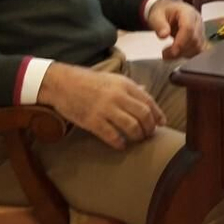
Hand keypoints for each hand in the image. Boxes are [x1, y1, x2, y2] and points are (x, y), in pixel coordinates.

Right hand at [38, 63, 165, 149]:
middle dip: (149, 128)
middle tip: (148, 134)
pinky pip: (112, 136)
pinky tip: (121, 145)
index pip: (149, 101)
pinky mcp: (92, 121)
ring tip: (137, 139)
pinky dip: (120, 143)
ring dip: (138, 136)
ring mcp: (105, 109)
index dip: (158, 115)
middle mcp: (118, 96)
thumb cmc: (88, 81)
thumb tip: (146, 92)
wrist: (62, 83)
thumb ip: (130, 87)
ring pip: (132, 127)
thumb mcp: (112, 78)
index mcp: (125, 84)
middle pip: (144, 115)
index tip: (161, 124)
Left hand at [148, 0, 205, 59]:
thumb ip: (159, 25)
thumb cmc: (163, 12)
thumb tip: (163, 35)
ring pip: (198, 47)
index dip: (181, 42)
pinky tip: (177, 53)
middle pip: (194, 39)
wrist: (168, 11)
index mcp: (187, 12)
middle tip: (165, 54)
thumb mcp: (156, 15)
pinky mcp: (200, 38)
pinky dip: (187, 54)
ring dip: (184, 53)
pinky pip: (198, 50)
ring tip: (169, 53)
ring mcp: (200, 30)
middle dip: (180, 50)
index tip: (172, 52)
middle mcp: (197, 20)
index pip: (189, 28)